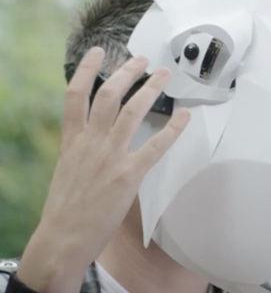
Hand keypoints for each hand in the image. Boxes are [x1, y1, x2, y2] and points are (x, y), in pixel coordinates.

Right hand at [17, 48, 189, 292]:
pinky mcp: (128, 175)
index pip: (75, 95)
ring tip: (164, 75)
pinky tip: (184, 117)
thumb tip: (94, 143)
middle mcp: (90, 142)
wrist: (63, 239)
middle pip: (108, 95)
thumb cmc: (66, 210)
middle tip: (143, 59)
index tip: (98, 52)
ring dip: (150, 89)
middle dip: (126, 72)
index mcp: (72, 141)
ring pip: (131, 111)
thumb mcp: (67, 172)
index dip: (86, 69)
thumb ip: (81, 152)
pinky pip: (154, 146)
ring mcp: (110, 157)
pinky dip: (172, 129)